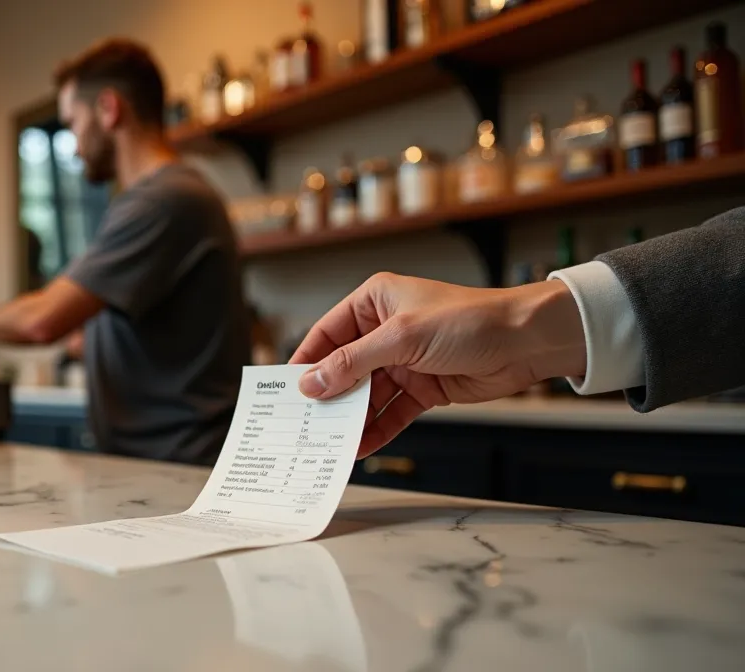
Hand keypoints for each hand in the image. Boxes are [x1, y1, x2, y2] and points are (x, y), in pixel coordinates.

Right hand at [289, 272, 585, 457]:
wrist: (528, 342)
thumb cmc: (470, 320)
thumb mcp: (402, 337)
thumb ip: (353, 362)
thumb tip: (312, 382)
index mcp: (374, 301)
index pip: (326, 333)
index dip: (306, 362)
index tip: (287, 391)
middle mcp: (384, 330)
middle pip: (343, 368)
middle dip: (327, 396)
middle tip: (303, 423)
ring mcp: (403, 361)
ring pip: (365, 395)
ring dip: (350, 418)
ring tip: (329, 442)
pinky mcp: (423, 387)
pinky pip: (390, 412)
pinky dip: (376, 430)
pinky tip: (360, 447)